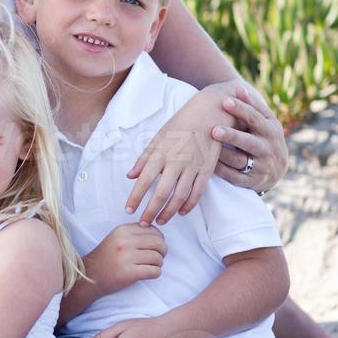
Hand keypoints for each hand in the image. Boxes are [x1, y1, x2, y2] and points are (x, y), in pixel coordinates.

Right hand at [83, 223, 165, 296]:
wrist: (90, 276)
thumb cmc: (106, 258)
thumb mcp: (117, 238)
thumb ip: (135, 233)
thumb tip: (159, 235)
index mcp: (123, 230)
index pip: (153, 230)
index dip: (158, 239)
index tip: (152, 247)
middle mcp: (124, 242)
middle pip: (159, 243)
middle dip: (162, 252)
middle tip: (156, 258)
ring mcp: (126, 257)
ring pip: (158, 258)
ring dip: (158, 264)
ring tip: (149, 267)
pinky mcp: (128, 273)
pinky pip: (155, 271)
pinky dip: (155, 274)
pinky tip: (147, 274)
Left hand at [124, 84, 229, 224]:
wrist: (210, 114)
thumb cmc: (180, 124)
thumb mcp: (158, 137)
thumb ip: (144, 158)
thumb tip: (130, 176)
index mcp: (160, 153)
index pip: (144, 180)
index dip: (135, 197)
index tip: (128, 210)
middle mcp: (176, 162)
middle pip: (161, 193)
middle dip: (150, 211)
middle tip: (143, 223)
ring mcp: (193, 167)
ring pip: (180, 196)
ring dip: (169, 212)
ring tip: (160, 221)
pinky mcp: (207, 170)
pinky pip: (197, 192)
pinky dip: (189, 205)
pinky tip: (181, 212)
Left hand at [212, 86, 287, 192]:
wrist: (277, 169)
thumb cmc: (264, 137)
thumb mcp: (265, 121)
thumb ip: (253, 106)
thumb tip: (238, 87)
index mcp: (271, 129)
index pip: (255, 118)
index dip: (241, 110)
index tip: (225, 101)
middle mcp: (269, 148)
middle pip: (248, 141)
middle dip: (232, 135)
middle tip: (214, 129)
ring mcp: (262, 166)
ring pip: (239, 160)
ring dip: (222, 154)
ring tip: (206, 148)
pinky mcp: (253, 182)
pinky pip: (235, 177)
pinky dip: (221, 171)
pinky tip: (208, 164)